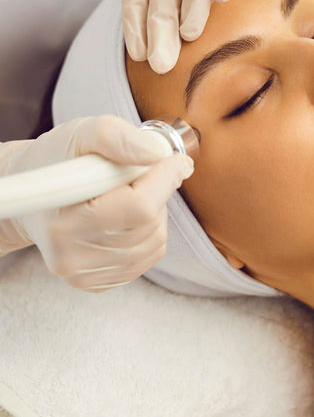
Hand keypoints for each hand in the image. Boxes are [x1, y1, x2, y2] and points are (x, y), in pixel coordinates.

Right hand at [2, 117, 192, 291]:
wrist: (34, 196)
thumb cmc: (56, 162)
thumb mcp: (81, 134)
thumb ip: (118, 138)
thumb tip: (157, 154)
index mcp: (64, 222)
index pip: (138, 207)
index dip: (165, 179)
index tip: (177, 161)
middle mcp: (74, 258)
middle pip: (150, 223)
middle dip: (157, 192)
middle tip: (136, 174)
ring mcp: (87, 275)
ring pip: (156, 239)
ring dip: (154, 211)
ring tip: (125, 194)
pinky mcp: (100, 282)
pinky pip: (151, 253)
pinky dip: (150, 230)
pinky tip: (125, 215)